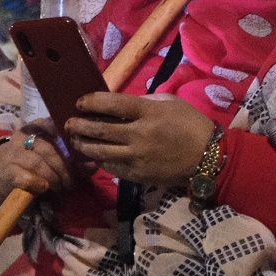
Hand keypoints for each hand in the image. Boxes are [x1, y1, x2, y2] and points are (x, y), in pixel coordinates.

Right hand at [0, 128, 73, 198]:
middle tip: (71, 182)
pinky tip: (43, 188)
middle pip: (49, 149)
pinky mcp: (7, 170)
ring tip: (60, 187)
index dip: (66, 137)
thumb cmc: (31, 164)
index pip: (50, 125)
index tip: (76, 148)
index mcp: (35, 127)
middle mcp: (23, 136)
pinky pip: (23, 176)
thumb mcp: (51, 159)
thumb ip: (72, 161)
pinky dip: (36, 182)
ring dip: (53, 178)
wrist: (0, 175)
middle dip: (64, 168)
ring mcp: (13, 153)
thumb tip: (94, 165)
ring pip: (38, 163)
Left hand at [64, 93, 215, 186]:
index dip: (92, 102)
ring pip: (101, 151)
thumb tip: (119, 103)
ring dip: (84, 144)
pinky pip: (112, 166)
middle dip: (80, 125)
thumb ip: (144, 101)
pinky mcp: (138, 174)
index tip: (80, 102)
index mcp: (149, 112)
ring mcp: (138, 157)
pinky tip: (92, 154)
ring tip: (74, 139)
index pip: (112, 104)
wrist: (207, 158)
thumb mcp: (170, 102)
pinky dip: (99, 159)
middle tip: (68, 122)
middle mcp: (140, 135)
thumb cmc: (190, 124)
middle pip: (101, 129)